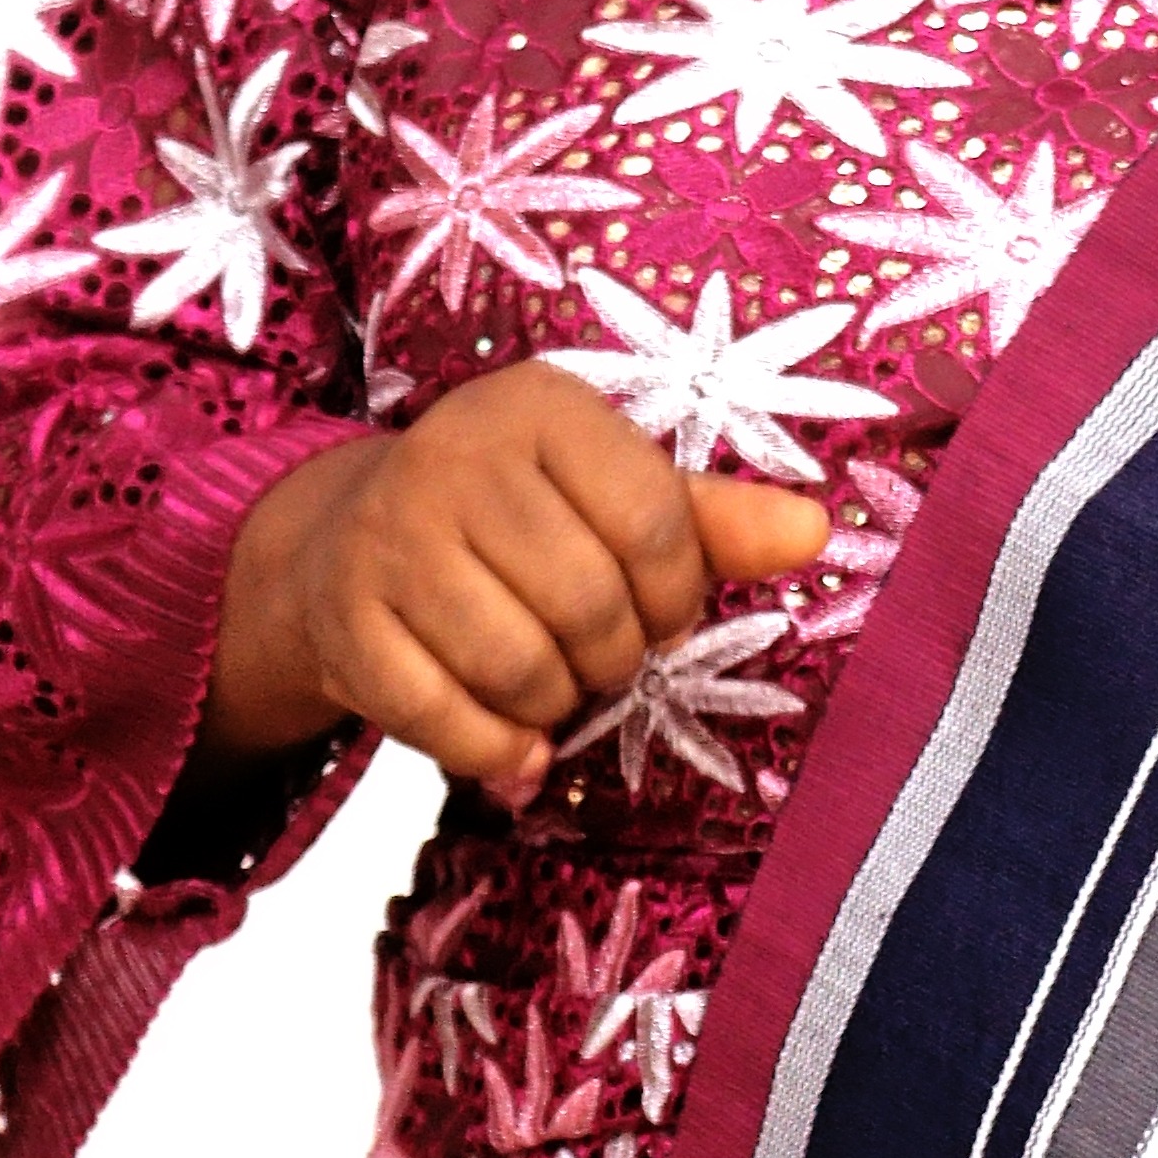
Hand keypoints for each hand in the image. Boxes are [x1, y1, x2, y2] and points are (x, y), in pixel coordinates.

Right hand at [205, 362, 834, 806]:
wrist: (349, 539)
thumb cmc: (515, 517)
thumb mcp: (614, 495)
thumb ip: (714, 520)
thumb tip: (814, 531)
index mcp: (540, 405)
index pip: (655, 526)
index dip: (678, 596)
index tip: (662, 611)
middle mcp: (452, 454)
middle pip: (590, 604)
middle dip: (615, 657)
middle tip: (599, 652)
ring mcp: (387, 536)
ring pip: (520, 669)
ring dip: (555, 704)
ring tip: (549, 680)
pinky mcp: (342, 619)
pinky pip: (444, 720)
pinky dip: (494, 752)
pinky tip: (510, 743)